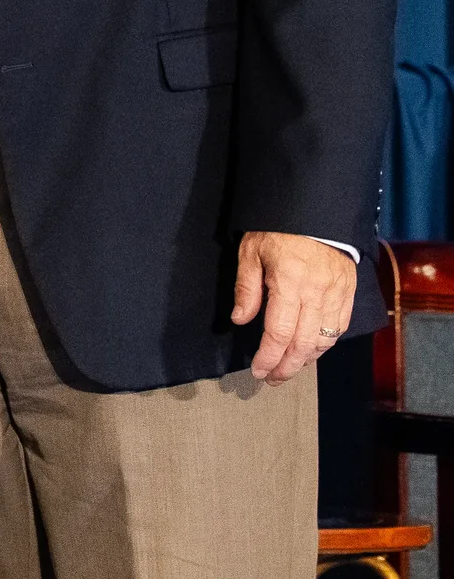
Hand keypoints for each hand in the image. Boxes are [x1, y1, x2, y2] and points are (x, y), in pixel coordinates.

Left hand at [234, 230, 355, 382]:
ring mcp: (337, 294)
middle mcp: (317, 294)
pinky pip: (341, 326)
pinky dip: (326, 344)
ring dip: (307, 360)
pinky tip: (312, 350)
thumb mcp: (251, 251)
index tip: (258, 371)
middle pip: (304, 344)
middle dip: (287, 367)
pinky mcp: (349, 291)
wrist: (317, 210)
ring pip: (325, 340)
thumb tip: (240, 320)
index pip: (279, 333)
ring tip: (289, 369)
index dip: (268, 357)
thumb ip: (246, 287)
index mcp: (289, 284)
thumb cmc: (278, 228)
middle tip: (272, 379)